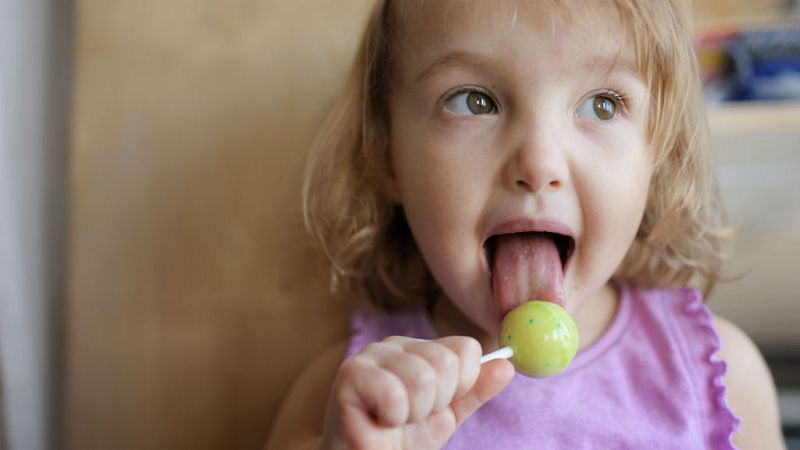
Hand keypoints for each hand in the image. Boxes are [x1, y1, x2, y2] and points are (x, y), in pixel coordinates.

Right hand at [320, 336, 514, 449]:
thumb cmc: (399, 440)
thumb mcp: (446, 417)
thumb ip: (474, 392)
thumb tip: (508, 366)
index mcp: (421, 349)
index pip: (466, 349)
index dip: (461, 386)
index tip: (439, 406)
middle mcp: (395, 344)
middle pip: (446, 363)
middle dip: (435, 404)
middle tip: (411, 417)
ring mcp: (371, 354)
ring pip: (422, 378)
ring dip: (413, 414)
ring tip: (393, 420)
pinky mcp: (351, 373)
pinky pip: (393, 393)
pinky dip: (392, 417)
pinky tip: (377, 420)